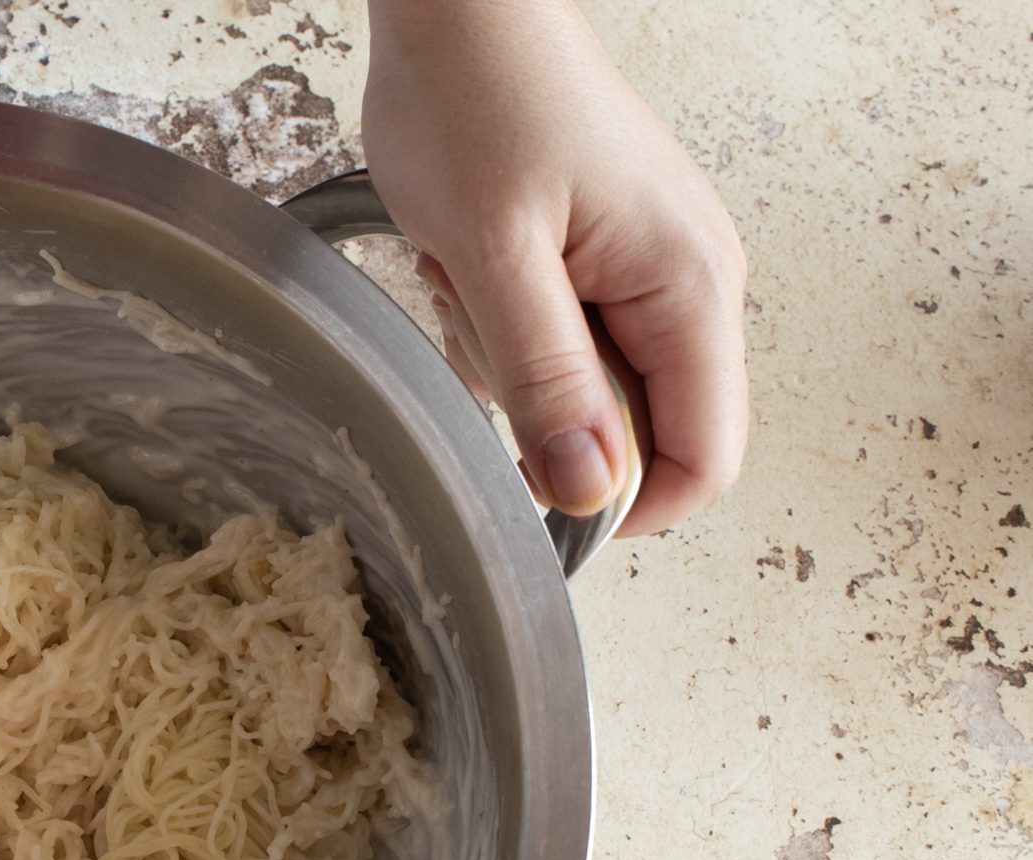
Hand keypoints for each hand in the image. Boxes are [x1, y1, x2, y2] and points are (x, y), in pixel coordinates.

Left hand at [362, 0, 748, 532]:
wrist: (461, 13)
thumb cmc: (478, 103)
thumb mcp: (496, 254)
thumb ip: (547, 378)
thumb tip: (589, 489)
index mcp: (692, 286)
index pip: (703, 458)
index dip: (624, 504)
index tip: (536, 494)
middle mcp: (691, 283)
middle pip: (640, 430)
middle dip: (549, 412)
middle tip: (485, 326)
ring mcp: (648, 271)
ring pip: (586, 390)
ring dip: (511, 362)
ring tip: (472, 275)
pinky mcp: (602, 261)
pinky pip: (558, 344)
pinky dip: (502, 327)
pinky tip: (471, 265)